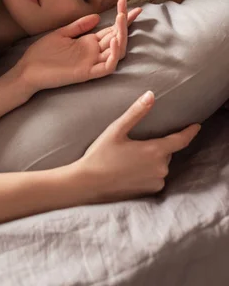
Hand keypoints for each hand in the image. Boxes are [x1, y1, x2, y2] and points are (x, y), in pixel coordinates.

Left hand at [18, 0, 130, 95]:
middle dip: (124, 21)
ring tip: (121, 19)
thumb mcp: (61, 34)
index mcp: (88, 43)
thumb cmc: (42, 53)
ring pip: (118, 51)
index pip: (111, 29)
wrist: (27, 70)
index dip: (122, 18)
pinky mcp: (87, 73)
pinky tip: (115, 40)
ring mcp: (92, 63)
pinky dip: (115, 55)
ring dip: (122, 35)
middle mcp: (94, 53)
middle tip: (126, 5)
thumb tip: (97, 16)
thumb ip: (79, 26)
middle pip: (117, 37)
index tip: (130, 4)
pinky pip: (108, 66)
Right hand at [72, 91, 200, 202]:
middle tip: (138, 142)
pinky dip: (149, 171)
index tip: (197, 126)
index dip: (190, 132)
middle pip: (167, 152)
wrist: (88, 184)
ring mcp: (156, 181)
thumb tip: (151, 95)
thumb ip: (136, 112)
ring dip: (153, 159)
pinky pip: (155, 176)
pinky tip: (132, 169)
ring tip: (132, 156)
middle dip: (158, 145)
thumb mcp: (116, 130)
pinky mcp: (149, 191)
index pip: (180, 140)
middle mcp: (160, 168)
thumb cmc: (100, 154)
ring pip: (161, 164)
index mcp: (154, 151)